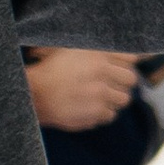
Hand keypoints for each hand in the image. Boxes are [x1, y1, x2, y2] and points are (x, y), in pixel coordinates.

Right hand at [24, 47, 140, 132]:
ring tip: (98, 97)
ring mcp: (100, 96)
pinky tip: (88, 107)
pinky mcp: (95, 114)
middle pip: (131, 80)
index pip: (130, 59)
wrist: (32, 94)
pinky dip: (102, 113)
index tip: (120, 69)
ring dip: (114, 99)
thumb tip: (131, 53)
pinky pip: (110, 116)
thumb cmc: (48, 69)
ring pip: (123, 100)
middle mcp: (102, 75)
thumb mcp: (70, 48)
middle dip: (122, 83)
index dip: (126, 64)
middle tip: (110, 84)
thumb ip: (98, 49)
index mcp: (97, 55)